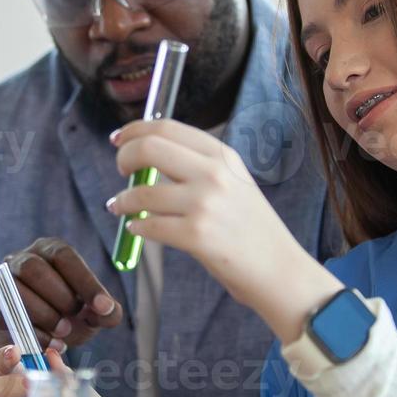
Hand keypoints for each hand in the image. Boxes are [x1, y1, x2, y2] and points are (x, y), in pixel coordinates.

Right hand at [0, 237, 122, 354]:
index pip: (63, 255)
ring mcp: (1, 284)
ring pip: (16, 289)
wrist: (37, 343)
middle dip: (59, 296)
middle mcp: (20, 259)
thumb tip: (108, 311)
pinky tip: (50, 343)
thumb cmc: (67, 318)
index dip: (85, 281)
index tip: (103, 307)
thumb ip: (106, 312)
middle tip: (74, 319)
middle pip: (34, 267)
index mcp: (48, 251)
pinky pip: (4, 317)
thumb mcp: (91, 314)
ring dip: (44, 314)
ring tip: (64, 333)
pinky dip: (31, 332)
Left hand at [108, 119, 339, 343]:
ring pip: (142, 192)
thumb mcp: (233, 182)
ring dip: (123, 200)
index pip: (166, 127)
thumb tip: (146, 153)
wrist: (278, 268)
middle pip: (148, 149)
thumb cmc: (250, 227)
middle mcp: (214, 174)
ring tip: (120, 206)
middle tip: (120, 170)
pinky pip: (149, 225)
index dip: (134, 130)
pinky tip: (137, 227)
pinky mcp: (197, 236)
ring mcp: (205, 204)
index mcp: (222, 155)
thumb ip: (196, 165)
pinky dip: (136, 226)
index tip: (118, 138)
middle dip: (124, 158)